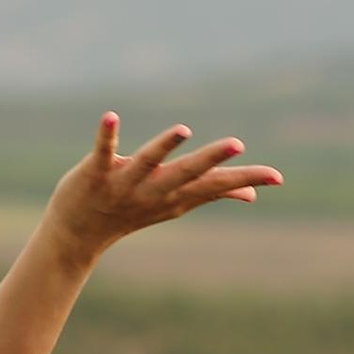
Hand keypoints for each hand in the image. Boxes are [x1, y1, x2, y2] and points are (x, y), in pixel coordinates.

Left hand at [41, 113, 282, 263]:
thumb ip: (210, 193)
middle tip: (238, 143)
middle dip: (210, 160)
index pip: (214, 187)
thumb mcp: (174, 204)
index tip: (277, 177)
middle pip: (186, 175)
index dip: (245, 180)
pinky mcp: (95, 174)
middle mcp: (153, 192)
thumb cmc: (131, 213)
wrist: (76, 236)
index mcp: (175, 196)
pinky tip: (110, 117)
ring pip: (148, 163)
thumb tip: (250, 195)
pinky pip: (103, 153)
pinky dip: (107, 136)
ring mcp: (124, 184)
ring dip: (165, 147)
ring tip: (184, 130)